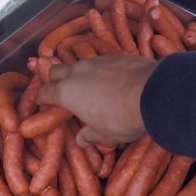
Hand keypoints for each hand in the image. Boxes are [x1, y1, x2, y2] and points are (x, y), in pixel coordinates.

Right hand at [39, 56, 157, 146]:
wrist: (153, 92)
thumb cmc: (121, 118)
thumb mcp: (105, 135)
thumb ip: (90, 136)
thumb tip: (81, 140)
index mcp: (67, 92)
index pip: (45, 92)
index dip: (42, 98)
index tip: (44, 102)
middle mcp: (77, 72)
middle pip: (56, 70)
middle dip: (55, 79)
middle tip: (61, 91)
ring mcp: (97, 61)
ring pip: (79, 63)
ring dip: (79, 73)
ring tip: (88, 85)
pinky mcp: (115, 55)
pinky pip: (100, 61)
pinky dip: (100, 70)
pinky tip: (111, 79)